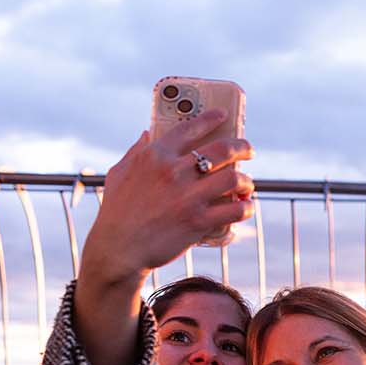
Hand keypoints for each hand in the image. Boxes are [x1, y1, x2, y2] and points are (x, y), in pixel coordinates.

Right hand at [73, 113, 253, 364]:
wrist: (118, 249)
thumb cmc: (117, 212)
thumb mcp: (119, 174)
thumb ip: (136, 152)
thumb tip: (148, 133)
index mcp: (155, 156)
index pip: (190, 128)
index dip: (211, 119)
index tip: (224, 115)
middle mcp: (174, 172)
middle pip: (222, 150)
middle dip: (242, 147)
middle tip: (248, 150)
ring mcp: (188, 197)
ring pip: (234, 178)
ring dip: (246, 181)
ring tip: (246, 184)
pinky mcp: (198, 222)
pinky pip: (235, 210)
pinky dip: (245, 209)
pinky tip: (245, 208)